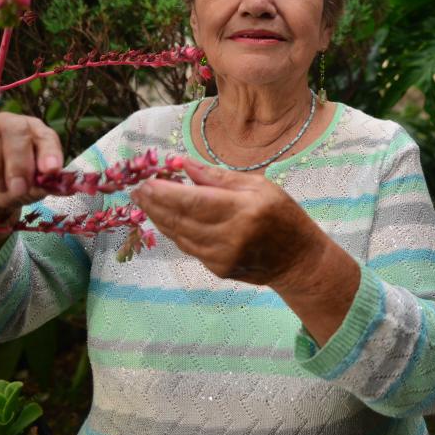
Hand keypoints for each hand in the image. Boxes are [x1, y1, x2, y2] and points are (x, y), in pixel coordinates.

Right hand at [0, 112, 62, 213]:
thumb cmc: (11, 187)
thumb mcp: (29, 191)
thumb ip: (42, 186)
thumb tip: (60, 186)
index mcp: (34, 134)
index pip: (46, 136)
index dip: (49, 152)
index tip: (50, 171)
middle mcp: (9, 124)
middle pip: (16, 131)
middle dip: (19, 164)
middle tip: (18, 188)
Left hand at [132, 159, 360, 344]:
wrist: (298, 260)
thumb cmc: (282, 215)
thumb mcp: (258, 185)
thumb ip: (218, 178)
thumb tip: (183, 165)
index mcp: (243, 210)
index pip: (193, 201)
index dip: (164, 192)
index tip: (145, 181)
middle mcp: (230, 237)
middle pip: (179, 219)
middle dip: (154, 203)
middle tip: (136, 189)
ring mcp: (222, 257)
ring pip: (179, 235)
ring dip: (159, 217)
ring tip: (145, 200)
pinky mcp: (217, 269)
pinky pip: (188, 246)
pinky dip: (175, 230)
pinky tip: (167, 217)